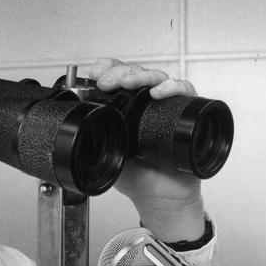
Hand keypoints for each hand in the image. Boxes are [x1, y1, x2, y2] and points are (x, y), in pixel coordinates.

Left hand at [89, 59, 204, 242]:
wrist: (159, 197)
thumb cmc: (136, 175)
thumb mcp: (107, 153)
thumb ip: (95, 137)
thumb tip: (79, 123)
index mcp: (124, 105)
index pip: (115, 76)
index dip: (106, 68)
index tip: (95, 73)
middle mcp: (145, 101)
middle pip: (134, 72)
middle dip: (118, 72)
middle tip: (107, 81)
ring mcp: (166, 104)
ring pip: (156, 77)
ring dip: (141, 75)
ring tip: (128, 82)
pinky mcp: (186, 112)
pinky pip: (185, 91)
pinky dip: (173, 87)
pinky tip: (159, 92)